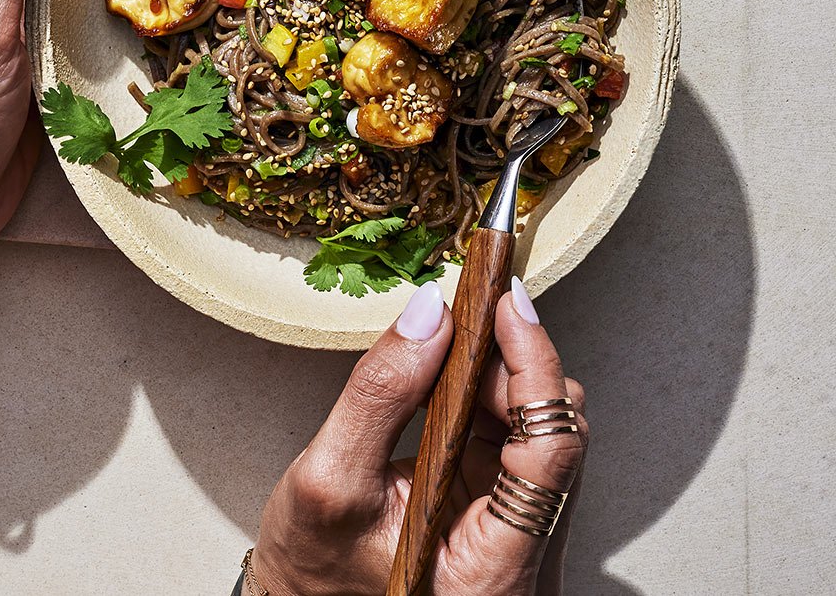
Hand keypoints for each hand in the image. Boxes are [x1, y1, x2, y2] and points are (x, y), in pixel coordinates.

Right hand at [251, 278, 586, 595]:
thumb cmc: (315, 568)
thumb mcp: (328, 478)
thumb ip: (381, 392)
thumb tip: (429, 312)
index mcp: (493, 573)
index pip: (552, 454)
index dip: (536, 367)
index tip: (507, 304)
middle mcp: (527, 561)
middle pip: (558, 434)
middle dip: (513, 366)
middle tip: (463, 319)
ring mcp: (523, 540)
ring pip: (545, 429)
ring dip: (501, 376)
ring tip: (446, 350)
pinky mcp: (508, 517)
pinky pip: (521, 439)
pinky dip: (489, 397)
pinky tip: (449, 381)